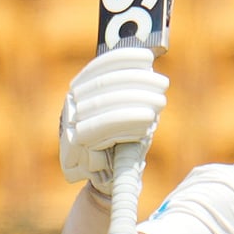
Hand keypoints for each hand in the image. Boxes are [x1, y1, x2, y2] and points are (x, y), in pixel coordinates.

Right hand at [59, 48, 167, 194]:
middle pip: (104, 83)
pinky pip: (102, 127)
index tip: (148, 58)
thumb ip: (134, 87)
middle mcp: (72, 102)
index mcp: (81, 87)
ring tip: (160, 101)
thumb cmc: (124, 136)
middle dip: (138, 80)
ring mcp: (70, 122)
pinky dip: (128, 119)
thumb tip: (148, 63)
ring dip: (137, 99)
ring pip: (104, 103)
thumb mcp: (130, 107)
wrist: (110, 175)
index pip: (100, 66)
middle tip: (163, 84)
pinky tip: (148, 118)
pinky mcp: (75, 143)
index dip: (124, 59)